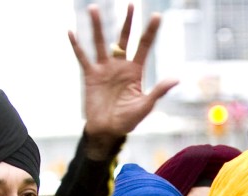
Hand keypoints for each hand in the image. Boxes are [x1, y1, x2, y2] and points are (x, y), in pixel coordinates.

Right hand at [69, 4, 177, 157]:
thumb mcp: (145, 106)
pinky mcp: (90, 75)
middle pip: (123, 39)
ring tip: (94, 9)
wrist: (107, 131)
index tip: (157, 15)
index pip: (144, 46)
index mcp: (135, 71)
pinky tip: (70, 31)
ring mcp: (104, 69)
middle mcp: (120, 66)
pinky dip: (76, 46)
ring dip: (97, 27)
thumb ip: (158, 91)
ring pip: (100, 43)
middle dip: (127, 22)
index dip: (150, 32)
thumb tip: (176, 78)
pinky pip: (82, 57)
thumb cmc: (128, 120)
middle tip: (130, 4)